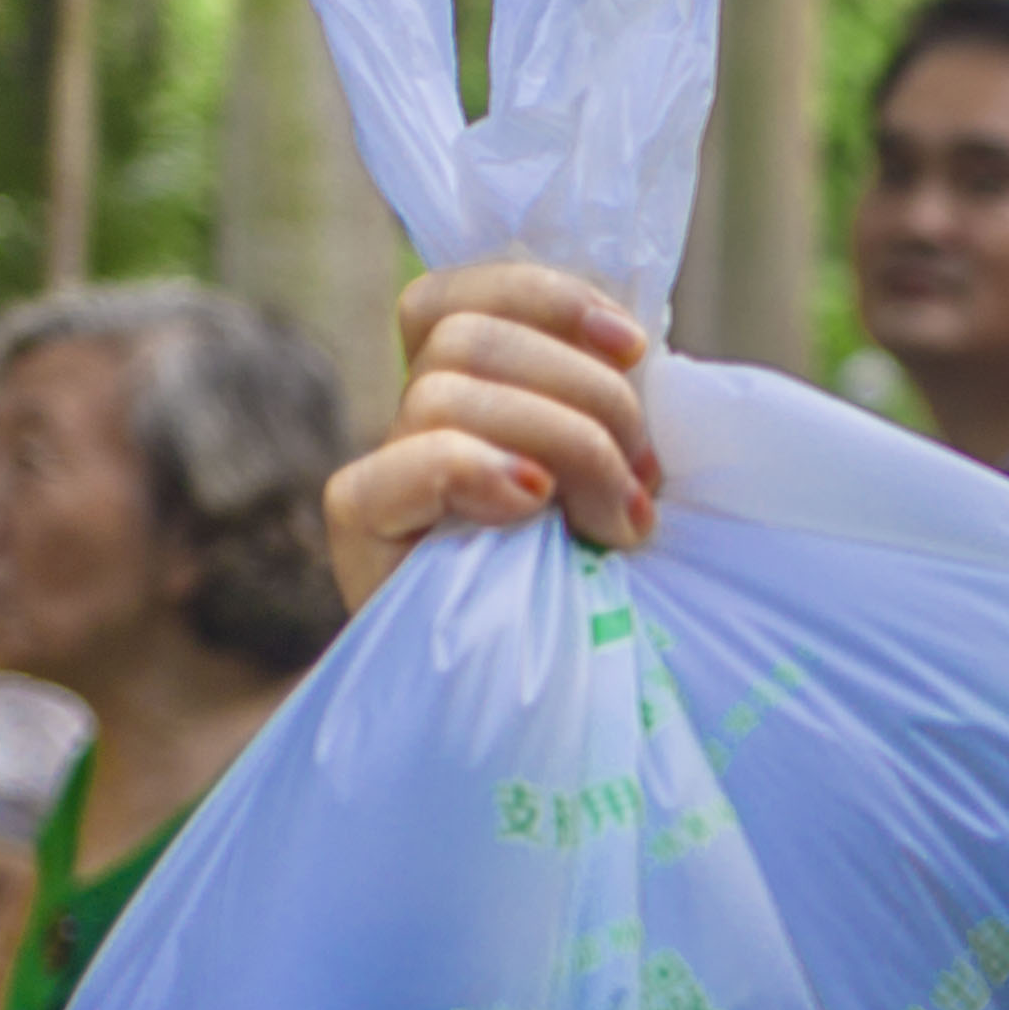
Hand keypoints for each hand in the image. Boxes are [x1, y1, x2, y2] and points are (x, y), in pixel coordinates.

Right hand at [325, 262, 661, 610]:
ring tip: (617, 524)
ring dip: (562, 444)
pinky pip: (391, 470)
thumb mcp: (621, 483)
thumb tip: (635, 351)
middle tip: (644, 480)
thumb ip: (607, 413)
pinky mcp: (364, 539)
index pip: (462, 296)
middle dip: (587, 395)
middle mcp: (418, 427)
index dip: (546, 297)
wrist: (555, 713)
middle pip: (471, 337)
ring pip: (444, 391)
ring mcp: (386, 480)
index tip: (636, 345)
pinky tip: (531, 504)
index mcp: (476, 397)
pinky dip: (470, 469)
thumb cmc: (607, 594)